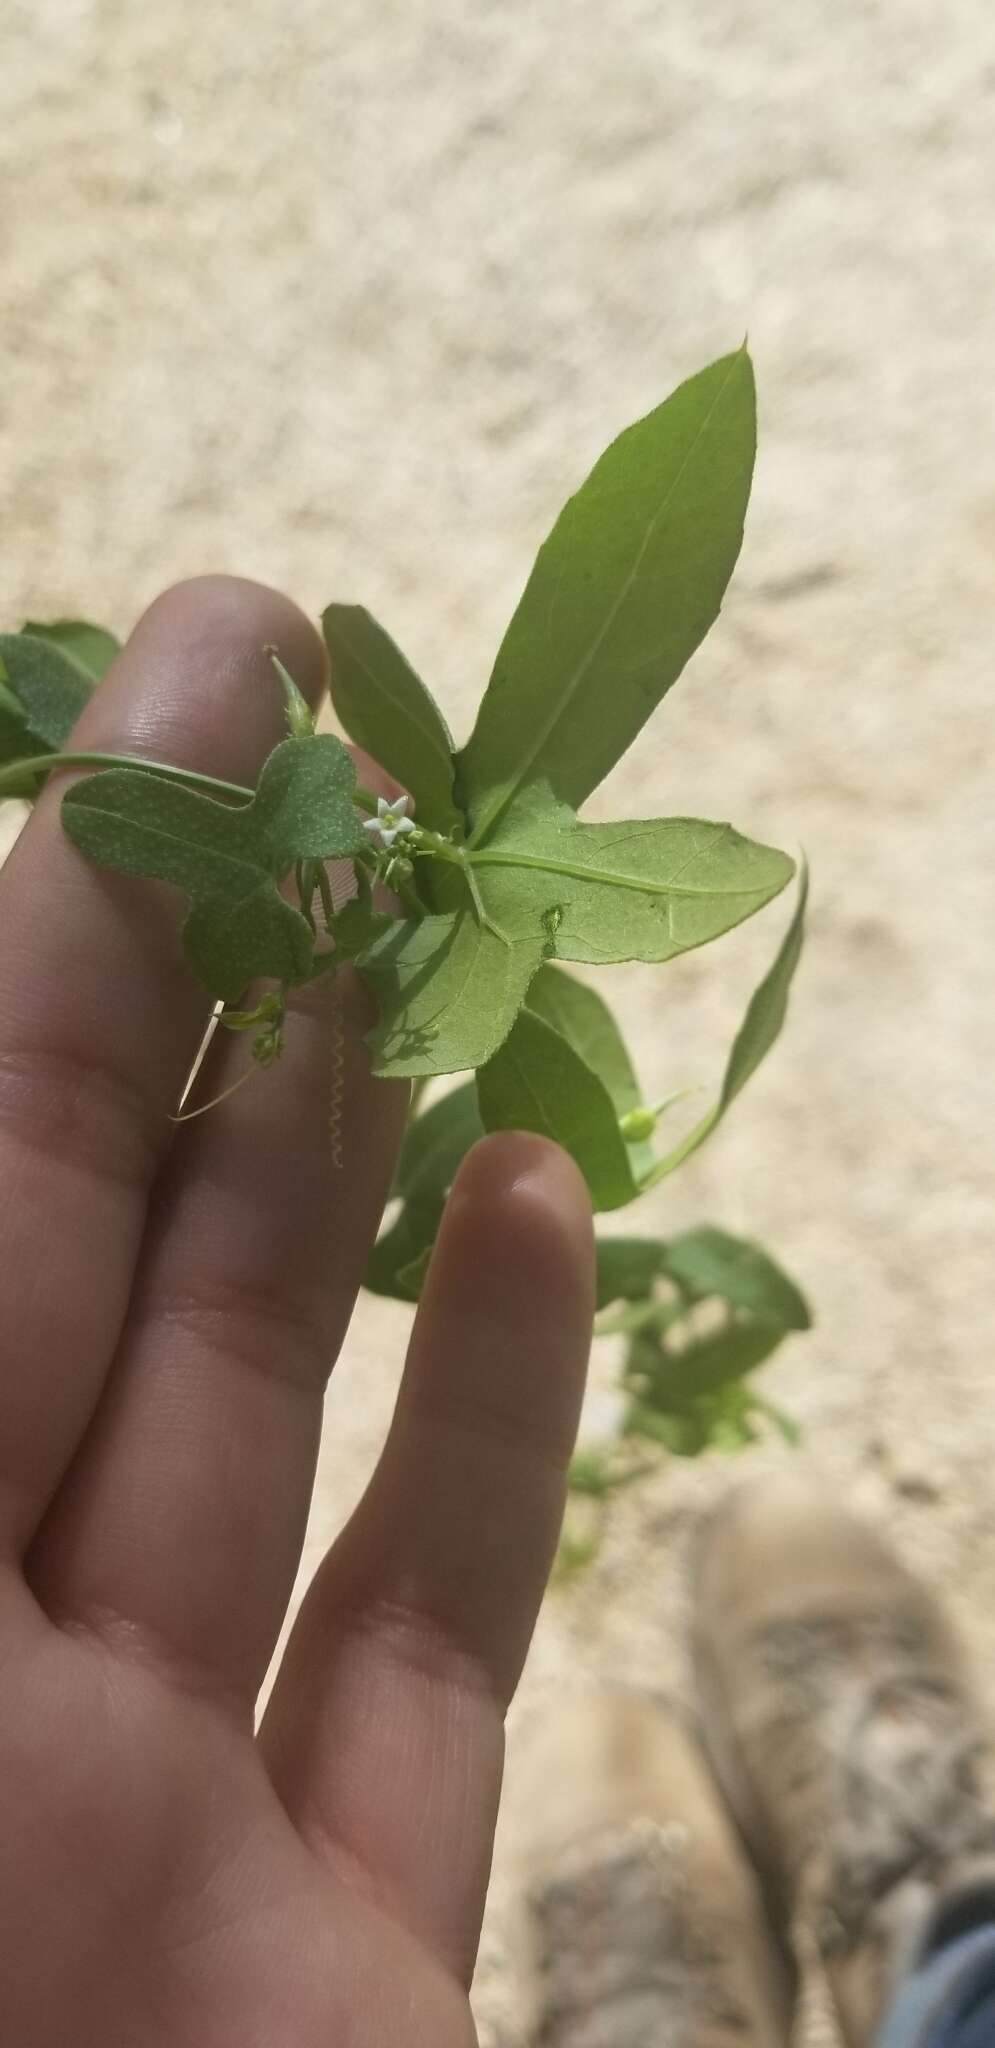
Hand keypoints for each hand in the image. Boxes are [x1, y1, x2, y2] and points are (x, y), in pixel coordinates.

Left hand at [0, 579, 592, 2046]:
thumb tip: (2, 915)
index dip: (77, 904)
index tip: (210, 670)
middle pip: (83, 1249)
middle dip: (207, 987)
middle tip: (331, 759)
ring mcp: (147, 1808)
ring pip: (252, 1411)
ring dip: (342, 1162)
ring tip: (424, 947)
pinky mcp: (340, 1940)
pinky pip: (426, 1649)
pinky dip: (491, 1422)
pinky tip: (536, 1216)